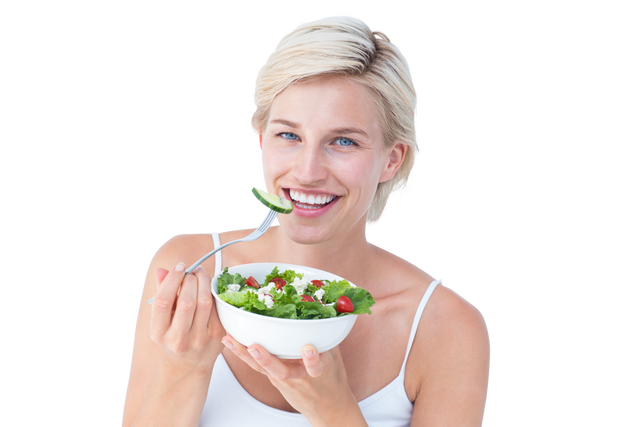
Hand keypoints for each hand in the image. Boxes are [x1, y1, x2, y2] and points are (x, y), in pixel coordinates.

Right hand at [149, 262, 224, 372]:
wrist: (190, 362)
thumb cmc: (174, 333)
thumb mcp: (162, 318)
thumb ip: (162, 293)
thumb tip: (161, 270)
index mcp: (159, 332)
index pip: (163, 302)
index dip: (172, 280)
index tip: (179, 267)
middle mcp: (178, 339)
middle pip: (186, 301)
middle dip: (190, 279)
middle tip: (191, 271)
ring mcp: (200, 338)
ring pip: (204, 302)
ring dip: (203, 282)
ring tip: (200, 275)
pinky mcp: (217, 335)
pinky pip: (216, 307)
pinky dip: (212, 293)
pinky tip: (208, 288)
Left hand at [221, 335, 362, 424]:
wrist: (327, 408)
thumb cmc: (332, 379)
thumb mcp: (336, 357)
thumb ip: (327, 336)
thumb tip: (323, 309)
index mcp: (320, 370)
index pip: (317, 366)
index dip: (312, 359)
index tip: (308, 349)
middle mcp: (299, 376)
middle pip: (281, 371)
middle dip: (267, 359)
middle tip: (254, 347)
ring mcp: (284, 380)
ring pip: (262, 369)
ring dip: (245, 354)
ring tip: (230, 341)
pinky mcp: (274, 380)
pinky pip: (257, 367)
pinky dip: (243, 354)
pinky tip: (230, 342)